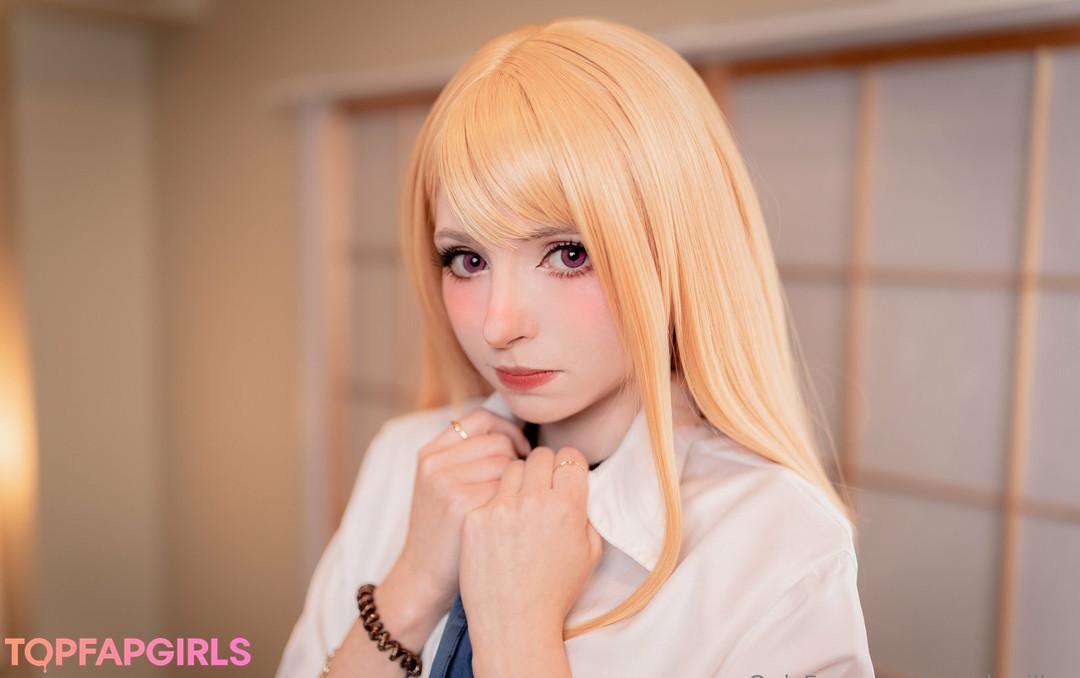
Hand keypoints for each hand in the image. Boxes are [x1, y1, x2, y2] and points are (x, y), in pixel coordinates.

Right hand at [386, 408, 530, 618]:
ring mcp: (447, 483)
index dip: (508, 430)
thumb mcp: (441, 485)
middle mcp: (436, 463)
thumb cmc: (446, 531)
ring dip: (518, 485)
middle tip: (518, 489)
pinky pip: (509, 489)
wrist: (424, 577)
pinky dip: (516, 504)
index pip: (482, 418)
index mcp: (431, 453)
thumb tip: (516, 435)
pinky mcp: (463, 504)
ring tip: (509, 508)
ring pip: (509, 465)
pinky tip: (508, 522)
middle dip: (517, 463)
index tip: (520, 450)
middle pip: (501, 442)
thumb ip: (467, 456)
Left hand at [459, 446, 602, 645]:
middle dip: (543, 467)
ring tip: (520, 506)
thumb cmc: (554, 592)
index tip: (564, 474)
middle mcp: (534, 502)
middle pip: (539, 456)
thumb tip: (577, 485)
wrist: (513, 624)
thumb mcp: (589, 553)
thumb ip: (586, 512)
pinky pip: (488, 495)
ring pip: (511, 468)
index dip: (569, 465)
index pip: (570, 457)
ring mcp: (500, 509)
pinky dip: (496, 505)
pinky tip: (500, 529)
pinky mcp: (474, 518)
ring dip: (518, 481)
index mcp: (567, 507)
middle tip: (542, 486)